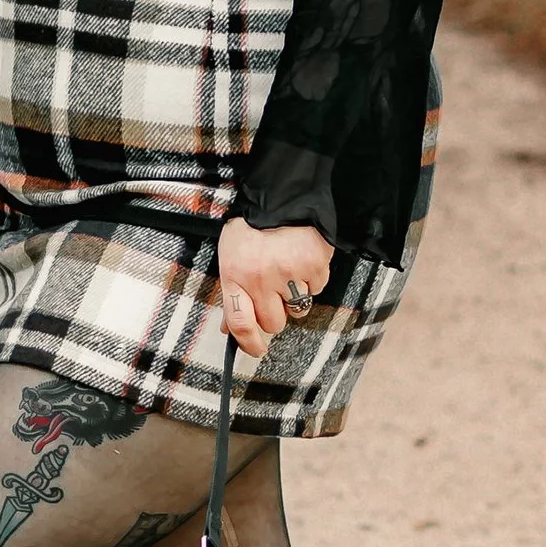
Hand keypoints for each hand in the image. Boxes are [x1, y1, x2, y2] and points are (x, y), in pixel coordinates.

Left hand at [216, 217, 334, 355]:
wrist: (283, 196)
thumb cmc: (251, 228)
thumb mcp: (231, 256)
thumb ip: (231, 294)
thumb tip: (228, 330)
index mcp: (236, 276)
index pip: (240, 324)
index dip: (249, 344)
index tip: (257, 350)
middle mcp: (261, 279)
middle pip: (273, 323)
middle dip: (275, 314)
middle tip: (274, 292)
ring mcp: (289, 273)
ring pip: (297, 310)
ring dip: (294, 297)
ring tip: (288, 271)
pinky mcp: (314, 266)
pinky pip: (316, 289)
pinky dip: (312, 279)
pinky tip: (302, 260)